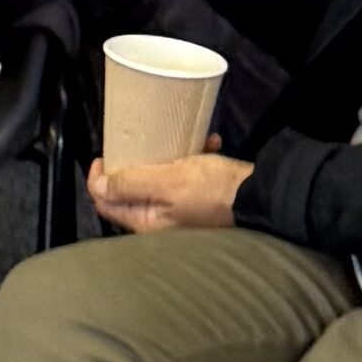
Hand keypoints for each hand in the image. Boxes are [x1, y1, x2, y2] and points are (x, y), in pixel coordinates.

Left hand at [94, 150, 251, 232]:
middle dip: (134, 162)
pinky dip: (192, 158)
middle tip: (140, 141)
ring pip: (158, 180)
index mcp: (147, 222)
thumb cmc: (215, 190)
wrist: (264, 196)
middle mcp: (160, 222)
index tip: (104, 153)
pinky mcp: (200, 199)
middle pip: (130, 190)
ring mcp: (181, 211)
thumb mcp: (169, 181)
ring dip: (168, 155)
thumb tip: (97, 186)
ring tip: (184, 139)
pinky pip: (185, 177)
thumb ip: (131, 183)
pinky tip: (208, 145)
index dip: (98, 178)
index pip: (105, 203)